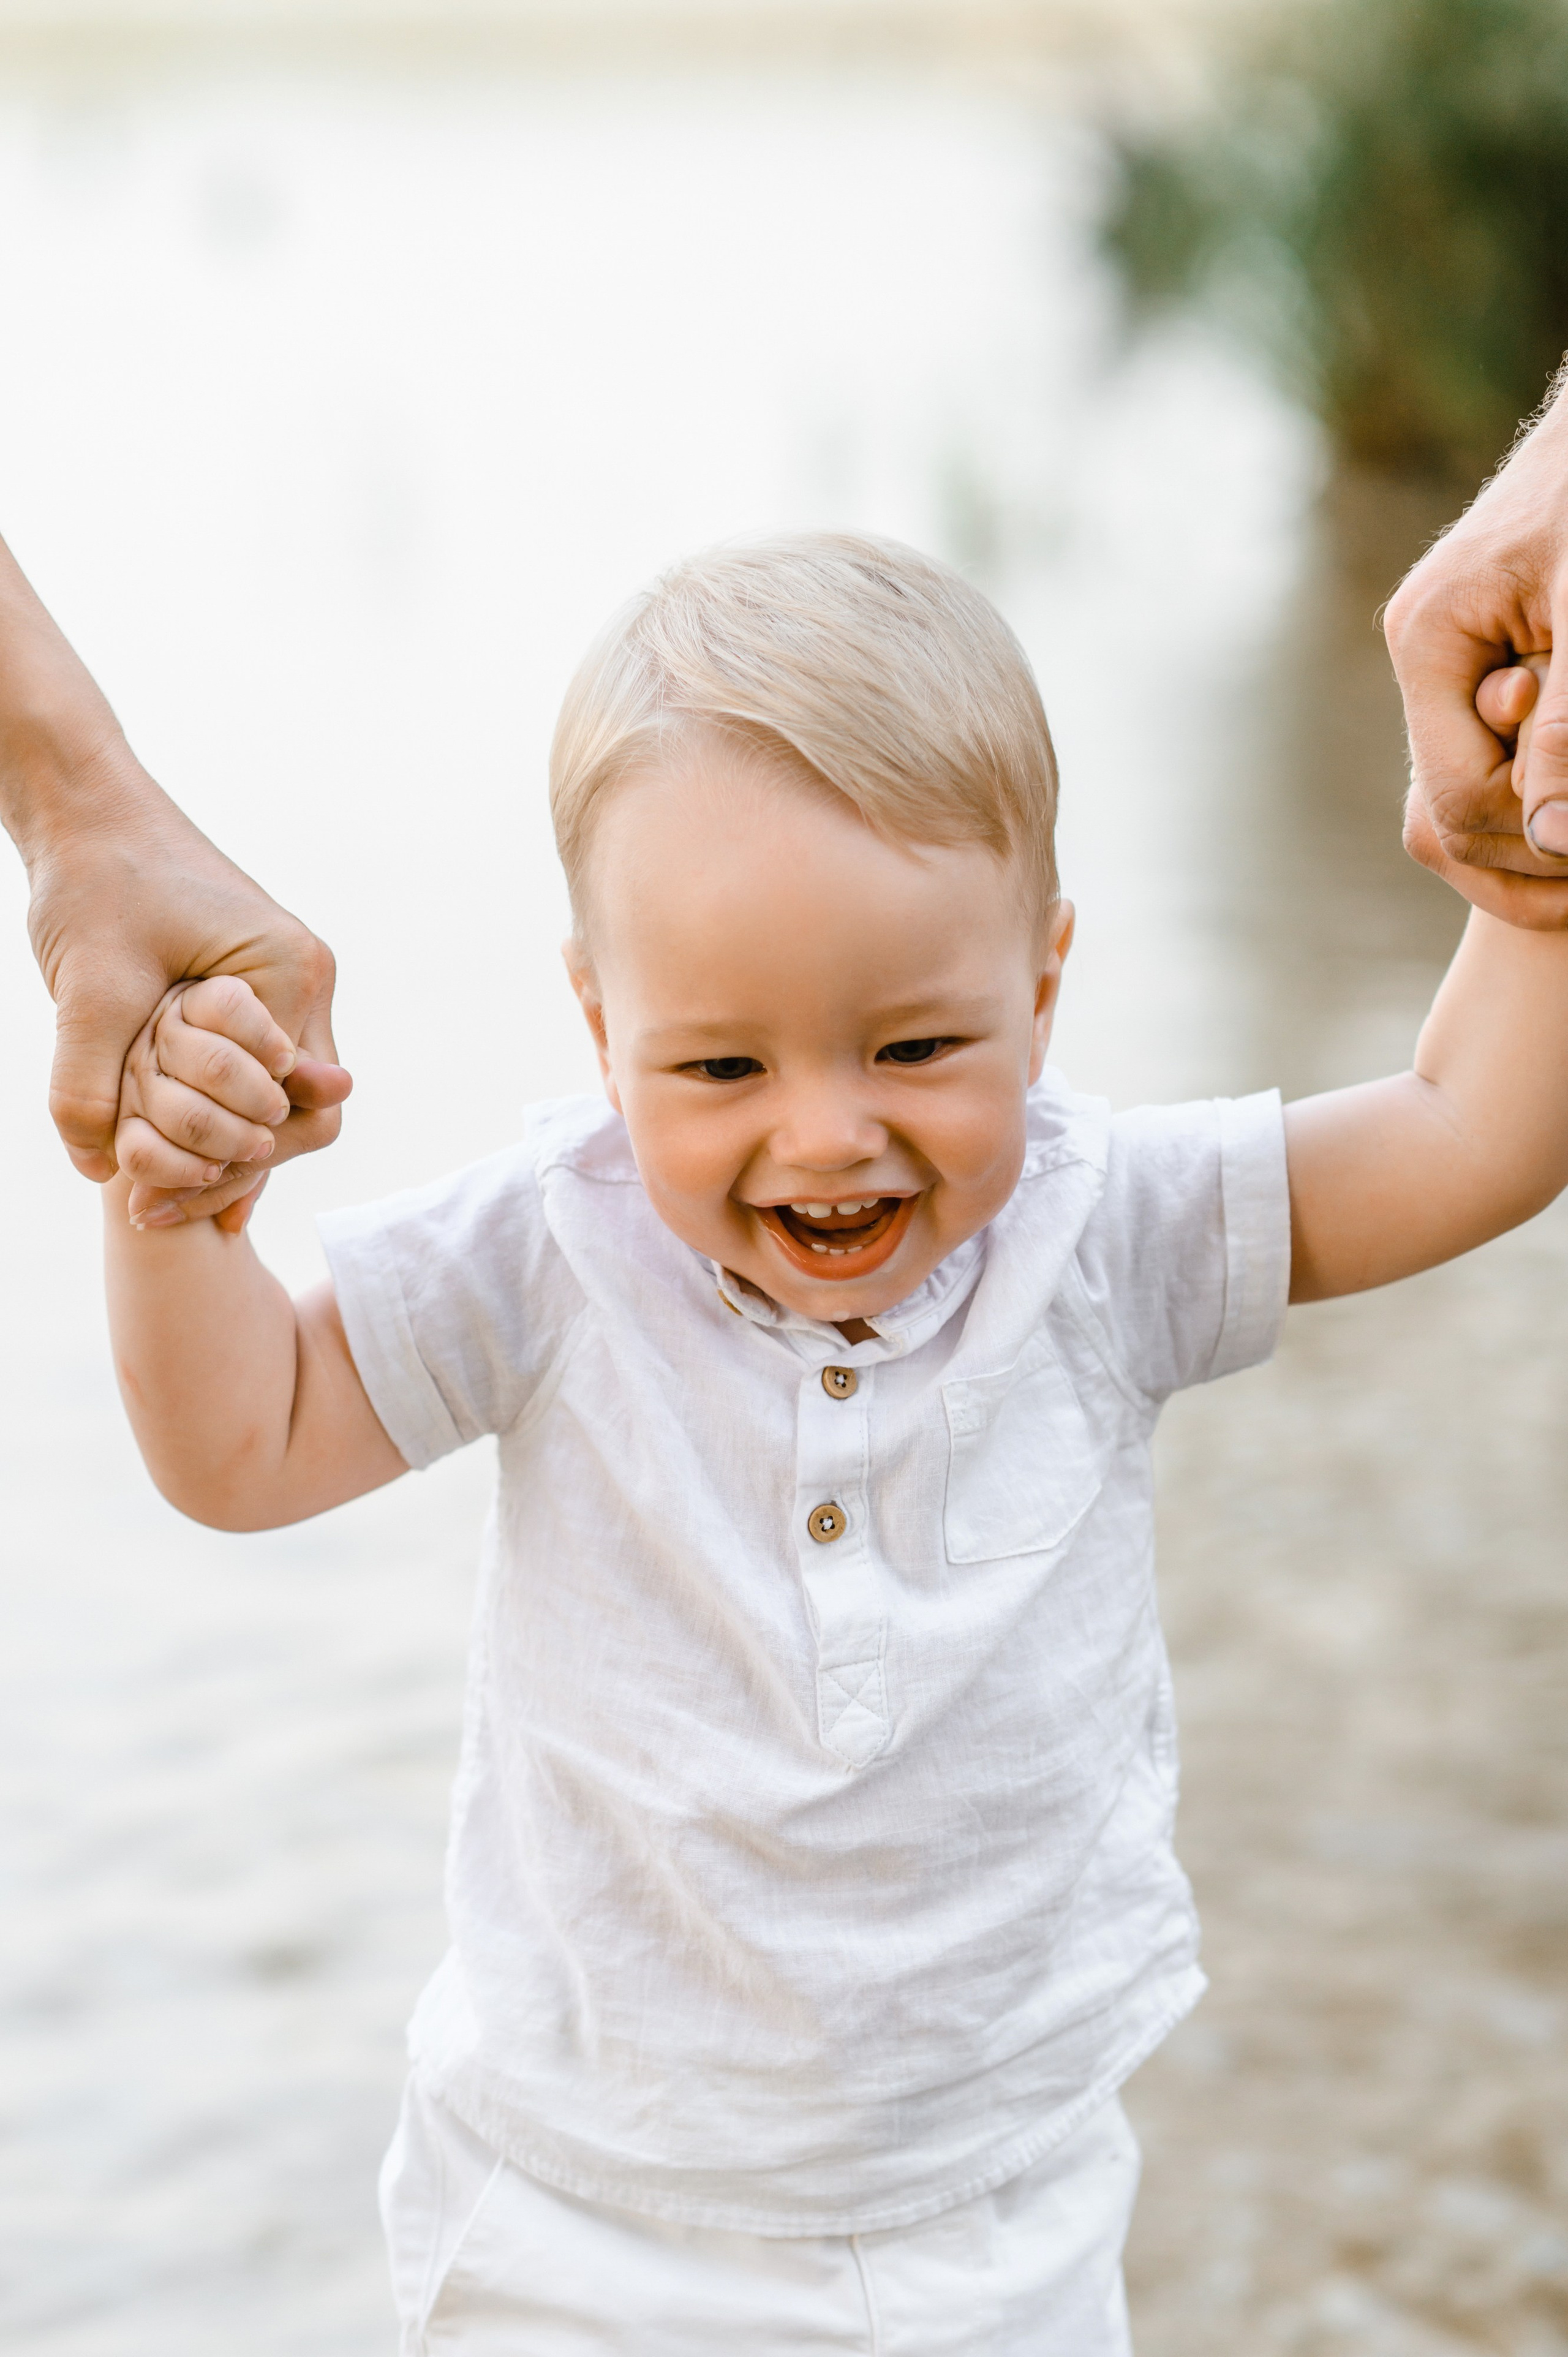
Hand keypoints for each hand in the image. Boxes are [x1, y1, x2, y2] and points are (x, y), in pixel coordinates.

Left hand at [0, 527, 344, 1204]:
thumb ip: (91, 1081)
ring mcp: (286, 985)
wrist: (87, 811)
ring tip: (152, 1194)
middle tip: (155, 1208)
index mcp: (291, 974)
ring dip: (220, 1143)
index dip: (238, 1165)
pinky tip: (168, 1160)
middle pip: (299, 1114)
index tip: (169, 1203)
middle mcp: (306, 981)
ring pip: (275, 1098)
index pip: (301, 1108)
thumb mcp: (89, 989)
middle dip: (231, 1164)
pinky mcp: (253, 989)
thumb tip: (97, 1171)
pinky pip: (250, 1071)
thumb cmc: (97, 881)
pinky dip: (212, 1114)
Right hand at [1386, 375, 1567, 927]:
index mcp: (1428, 640)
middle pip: (1451, 818)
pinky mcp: (1478, 661)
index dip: (1533, 840)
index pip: (1459, 800)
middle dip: (1531, 849)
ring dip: (1528, 835)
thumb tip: (1552, 839)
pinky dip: (1535, 793)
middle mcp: (1421, 655)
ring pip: (1461, 805)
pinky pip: (1486, 764)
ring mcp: (1444, 662)